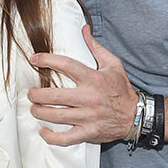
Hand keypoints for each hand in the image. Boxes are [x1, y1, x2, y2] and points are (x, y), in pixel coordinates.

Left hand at [28, 25, 138, 145]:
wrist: (135, 116)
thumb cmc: (121, 89)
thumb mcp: (113, 64)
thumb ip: (96, 47)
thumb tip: (84, 29)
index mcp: (93, 79)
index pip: (66, 65)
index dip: (47, 60)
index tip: (34, 59)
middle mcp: (89, 98)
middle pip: (55, 96)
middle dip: (37, 94)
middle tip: (31, 92)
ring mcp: (88, 117)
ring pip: (56, 116)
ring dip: (40, 112)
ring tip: (34, 108)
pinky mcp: (88, 133)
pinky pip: (66, 138)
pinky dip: (51, 137)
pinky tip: (43, 131)